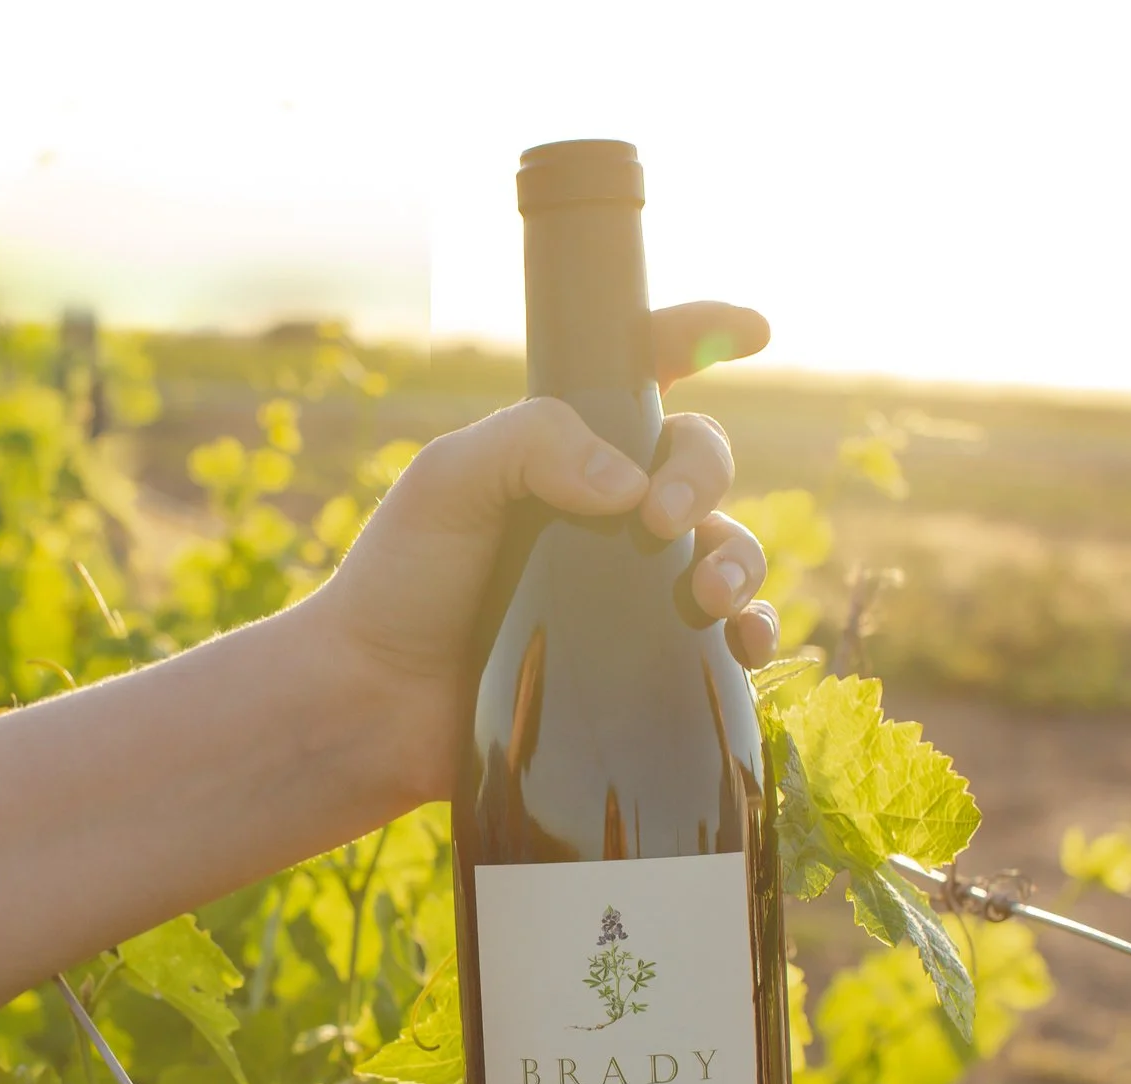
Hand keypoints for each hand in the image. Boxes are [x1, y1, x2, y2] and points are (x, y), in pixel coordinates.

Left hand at [300, 301, 778, 804]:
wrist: (377, 706)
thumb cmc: (399, 583)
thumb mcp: (447, 482)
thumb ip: (530, 443)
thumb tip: (634, 486)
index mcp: (560, 452)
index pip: (642, 372)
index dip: (698, 336)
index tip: (753, 330)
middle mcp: (605, 512)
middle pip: (697, 461)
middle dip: (705, 474)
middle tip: (664, 519)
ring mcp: (628, 586)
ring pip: (727, 546)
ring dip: (739, 559)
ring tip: (708, 595)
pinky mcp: (641, 658)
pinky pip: (726, 635)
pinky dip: (752, 630)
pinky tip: (742, 641)